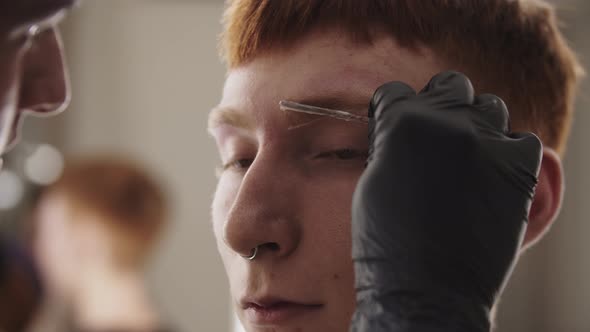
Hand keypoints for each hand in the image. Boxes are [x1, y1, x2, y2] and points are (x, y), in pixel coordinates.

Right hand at [350, 71, 541, 330]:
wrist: (426, 288)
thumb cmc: (388, 241)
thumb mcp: (372, 181)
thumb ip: (390, 144)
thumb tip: (402, 131)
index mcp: (401, 123)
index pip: (396, 92)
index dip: (391, 110)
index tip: (393, 125)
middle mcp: (447, 122)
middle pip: (449, 85)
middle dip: (438, 104)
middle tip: (435, 134)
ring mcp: (487, 142)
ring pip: (489, 106)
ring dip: (476, 124)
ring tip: (467, 155)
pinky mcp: (518, 168)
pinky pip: (522, 140)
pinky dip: (508, 152)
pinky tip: (492, 175)